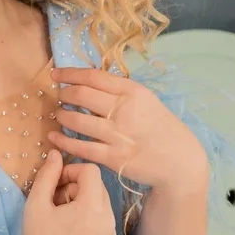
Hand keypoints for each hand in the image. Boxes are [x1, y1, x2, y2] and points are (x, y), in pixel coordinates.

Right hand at [17, 148, 116, 234]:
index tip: (55, 185)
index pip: (91, 172)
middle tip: (55, 202)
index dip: (71, 172)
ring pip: (101, 206)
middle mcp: (108, 220)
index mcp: (92, 207)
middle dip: (77, 188)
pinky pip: (104, 225)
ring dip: (83, 204)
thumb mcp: (36, 204)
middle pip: (98, 188)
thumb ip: (48, 175)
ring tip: (62, 220)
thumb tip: (56, 153)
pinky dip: (89, 222)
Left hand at [48, 67, 209, 191]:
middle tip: (59, 96)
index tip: (56, 74)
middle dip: (64, 94)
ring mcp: (117, 134)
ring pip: (77, 120)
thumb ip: (122, 92)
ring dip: (62, 116)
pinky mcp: (113, 158)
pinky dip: (63, 141)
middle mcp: (124, 110)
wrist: (180, 161)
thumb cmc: (163, 129)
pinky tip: (54, 137)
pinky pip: (80, 147)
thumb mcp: (147, 101)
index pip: (93, 76)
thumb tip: (91, 84)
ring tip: (58, 114)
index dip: (70, 73)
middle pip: (81, 95)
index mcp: (133, 91)